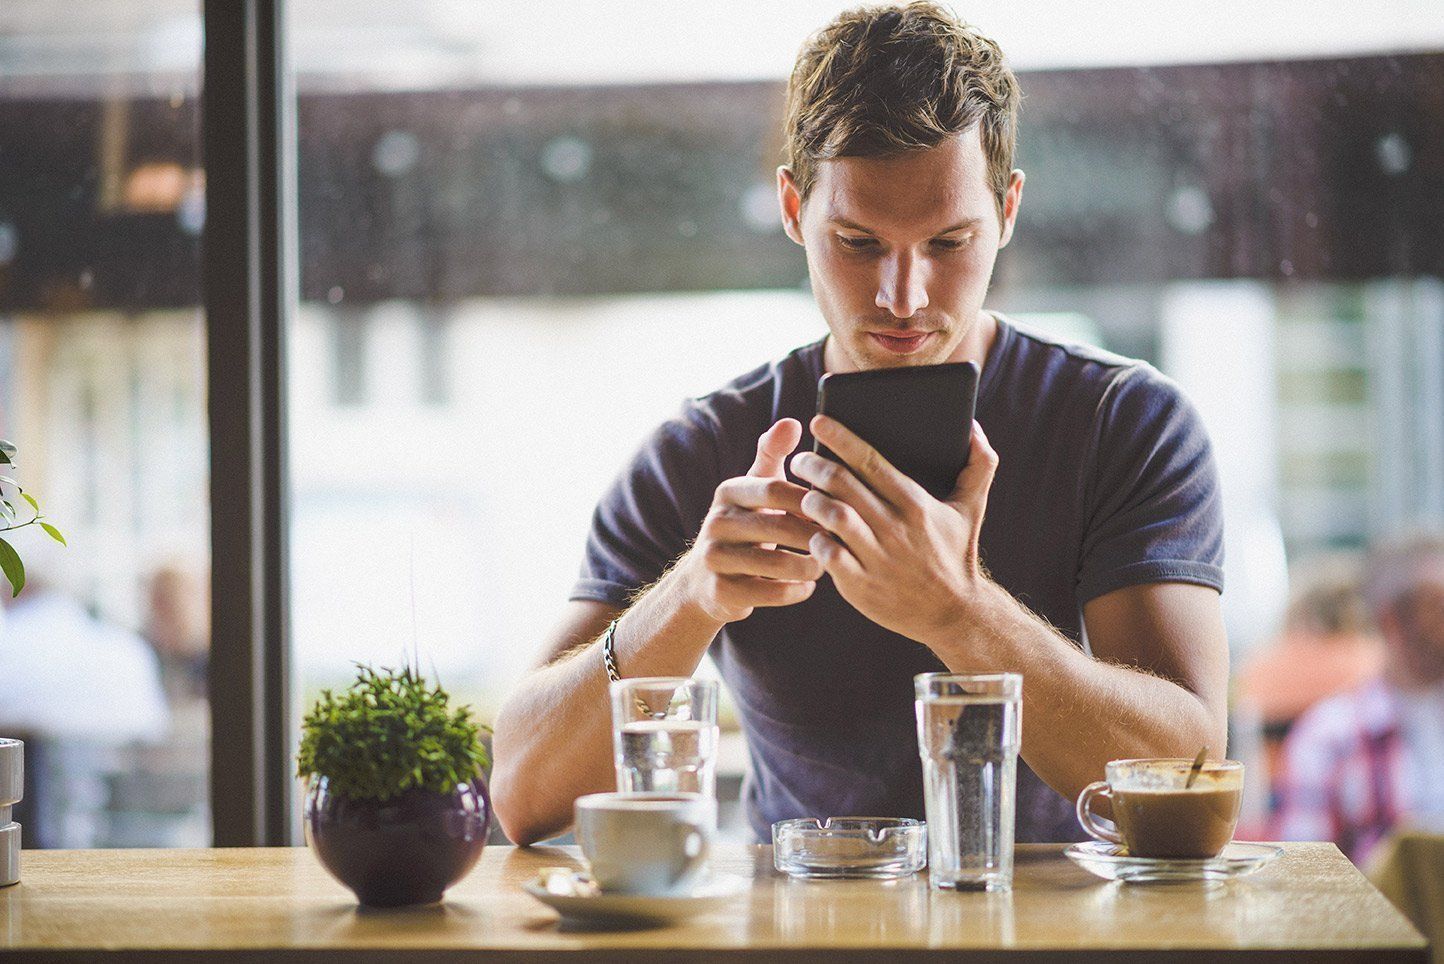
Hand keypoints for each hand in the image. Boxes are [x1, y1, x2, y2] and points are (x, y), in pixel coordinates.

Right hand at [680, 418, 824, 623]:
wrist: (704, 581)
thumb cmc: (744, 526)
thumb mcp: (752, 489)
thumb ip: (772, 455)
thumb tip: (793, 422)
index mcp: (728, 492)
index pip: (775, 490)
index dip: (809, 501)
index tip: (836, 510)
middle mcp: (715, 523)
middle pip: (778, 526)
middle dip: (814, 536)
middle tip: (841, 542)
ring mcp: (714, 559)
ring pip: (775, 564)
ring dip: (809, 566)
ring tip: (827, 564)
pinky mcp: (720, 592)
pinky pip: (769, 593)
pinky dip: (795, 591)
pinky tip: (808, 586)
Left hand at [790, 414, 999, 644]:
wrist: (953, 613)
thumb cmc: (956, 553)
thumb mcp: (972, 508)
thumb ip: (978, 465)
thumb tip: (973, 427)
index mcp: (915, 503)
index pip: (870, 461)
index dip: (840, 438)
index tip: (818, 420)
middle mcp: (894, 528)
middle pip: (842, 484)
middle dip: (813, 464)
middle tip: (800, 459)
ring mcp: (876, 557)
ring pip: (831, 516)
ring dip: (810, 500)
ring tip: (803, 493)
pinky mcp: (860, 585)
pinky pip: (826, 554)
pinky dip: (814, 539)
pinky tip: (811, 532)